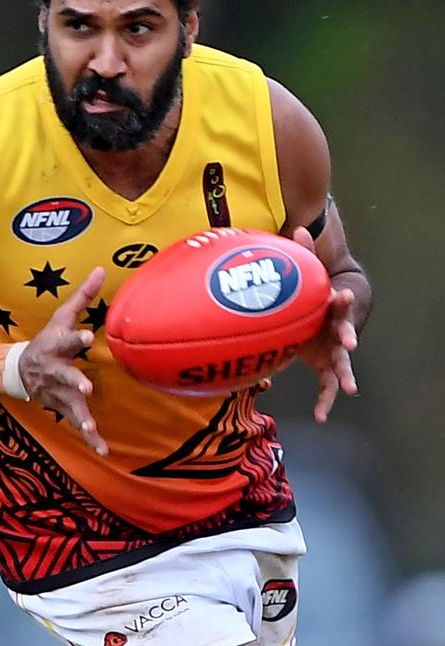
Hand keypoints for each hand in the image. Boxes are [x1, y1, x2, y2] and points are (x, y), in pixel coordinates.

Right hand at [19, 266, 108, 455]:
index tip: (90, 336)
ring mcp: (57, 392)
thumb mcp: (62, 317)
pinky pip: (78, 425)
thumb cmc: (47, 340)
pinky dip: (90, 439)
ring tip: (90, 426)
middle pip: (65, 376)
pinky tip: (104, 450)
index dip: (78, 338)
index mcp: (57, 347)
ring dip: (80, 416)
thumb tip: (103, 269)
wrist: (18, 371)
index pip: (68, 340)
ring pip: (70, 405)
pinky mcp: (63, 408)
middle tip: (85, 385)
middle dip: (74, 381)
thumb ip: (83, 295)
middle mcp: (56, 371)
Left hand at [293, 227, 358, 422]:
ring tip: (348, 388)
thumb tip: (297, 229)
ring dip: (344, 376)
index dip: (341, 299)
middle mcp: (336, 328)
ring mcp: (332, 348)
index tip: (342, 296)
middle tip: (348, 344)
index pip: (339, 300)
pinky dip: (325, 400)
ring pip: (341, 365)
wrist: (315, 310)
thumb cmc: (310, 291)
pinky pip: (327, 385)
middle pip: (344, 333)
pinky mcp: (324, 364)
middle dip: (346, 337)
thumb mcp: (306, 272)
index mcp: (332, 306)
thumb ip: (302, 252)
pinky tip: (321, 416)